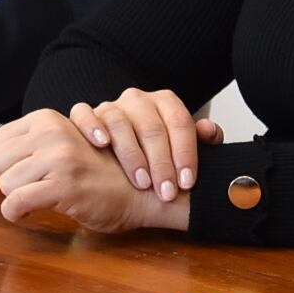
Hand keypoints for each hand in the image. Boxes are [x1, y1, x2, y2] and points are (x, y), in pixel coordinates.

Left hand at [0, 109, 184, 232]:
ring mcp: (58, 157)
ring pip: (5, 184)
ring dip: (18, 198)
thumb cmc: (103, 173)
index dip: (5, 165)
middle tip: (32, 189)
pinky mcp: (64, 184)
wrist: (144, 190)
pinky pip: (15, 203)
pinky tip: (31, 214)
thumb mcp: (65, 144)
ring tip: (42, 198)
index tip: (24, 176)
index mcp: (47, 119)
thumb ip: (36, 144)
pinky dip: (16, 214)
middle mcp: (50, 132)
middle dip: (9, 181)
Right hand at [68, 87, 221, 202]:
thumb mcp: (181, 150)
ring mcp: (110, 106)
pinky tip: (102, 144)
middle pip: (151, 127)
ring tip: (141, 182)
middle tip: (166, 192)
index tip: (187, 182)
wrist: (119, 160)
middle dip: (162, 163)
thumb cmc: (156, 156)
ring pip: (120, 122)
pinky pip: (84, 113)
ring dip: (132, 154)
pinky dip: (92, 126)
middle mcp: (137, 100)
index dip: (186, 153)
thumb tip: (209, 131)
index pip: (179, 122)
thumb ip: (201, 141)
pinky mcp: (85, 115)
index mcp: (164, 102)